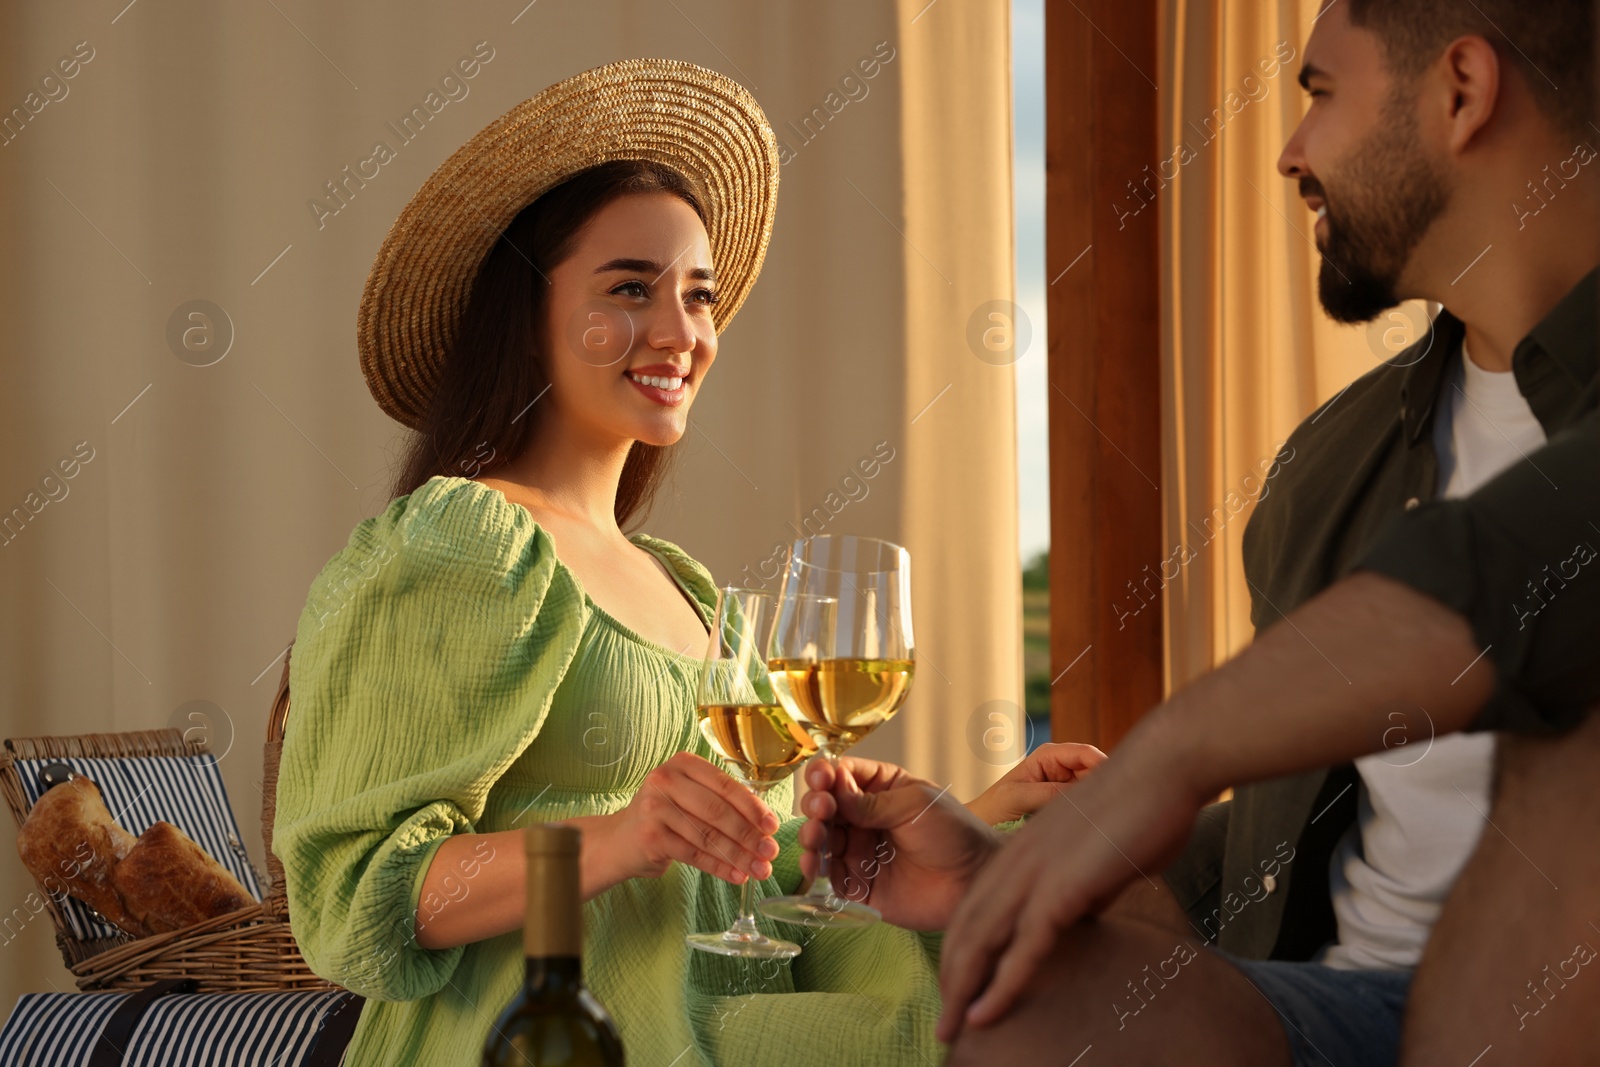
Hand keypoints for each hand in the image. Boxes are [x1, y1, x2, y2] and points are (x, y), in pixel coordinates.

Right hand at [569, 752, 779, 897]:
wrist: (621, 841)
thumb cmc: (666, 817)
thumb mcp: (690, 797)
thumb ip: (722, 803)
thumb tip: (767, 827)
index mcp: (682, 763)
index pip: (725, 785)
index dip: (752, 807)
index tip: (773, 826)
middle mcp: (665, 779)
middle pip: (718, 811)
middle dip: (749, 835)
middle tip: (771, 852)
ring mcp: (654, 807)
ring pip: (708, 836)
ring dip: (738, 856)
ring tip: (760, 870)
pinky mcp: (650, 836)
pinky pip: (694, 855)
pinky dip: (719, 867)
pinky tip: (738, 876)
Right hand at [798, 757, 1001, 929]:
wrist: (975, 880)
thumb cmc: (955, 833)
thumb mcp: (914, 805)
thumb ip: (871, 802)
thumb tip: (833, 790)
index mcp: (882, 790)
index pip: (843, 776)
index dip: (826, 775)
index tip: (820, 779)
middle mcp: (867, 819)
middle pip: (827, 808)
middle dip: (817, 806)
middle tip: (821, 809)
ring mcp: (861, 852)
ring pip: (823, 841)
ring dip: (812, 836)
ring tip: (815, 836)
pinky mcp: (861, 885)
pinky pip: (831, 877)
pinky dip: (817, 870)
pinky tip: (814, 864)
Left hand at [937, 721, 1203, 1040]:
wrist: (1162, 768)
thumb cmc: (1143, 808)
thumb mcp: (1098, 857)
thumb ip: (1081, 887)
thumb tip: (1081, 915)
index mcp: (1021, 851)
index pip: (975, 910)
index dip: (961, 953)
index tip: (958, 990)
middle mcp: (1016, 861)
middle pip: (965, 929)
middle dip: (950, 980)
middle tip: (944, 1025)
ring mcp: (1034, 871)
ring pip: (980, 941)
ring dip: (962, 991)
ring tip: (950, 1031)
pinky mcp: (1060, 886)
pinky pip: (1023, 946)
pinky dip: (1000, 985)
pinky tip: (985, 1014)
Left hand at [964, 741, 1107, 823]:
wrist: (982, 826)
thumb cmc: (993, 807)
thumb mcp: (1018, 797)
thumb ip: (1048, 792)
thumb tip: (1081, 795)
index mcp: (1049, 755)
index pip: (1085, 753)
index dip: (1103, 764)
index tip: (1116, 783)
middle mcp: (1062, 767)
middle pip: (1096, 770)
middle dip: (1105, 783)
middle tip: (1112, 805)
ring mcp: (1066, 786)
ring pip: (1095, 789)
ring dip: (1099, 800)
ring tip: (1101, 817)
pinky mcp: (1068, 804)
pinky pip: (1087, 805)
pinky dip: (1092, 812)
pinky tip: (1092, 823)